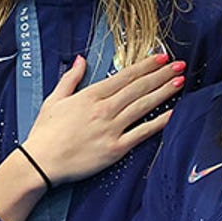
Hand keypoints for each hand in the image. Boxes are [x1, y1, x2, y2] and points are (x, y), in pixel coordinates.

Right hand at [21, 52, 186, 184]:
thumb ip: (70, 78)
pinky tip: (172, 112)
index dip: (145, 66)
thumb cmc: (45, 133)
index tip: (161, 58)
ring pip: (143, 106)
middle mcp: (104, 109)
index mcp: (90, 96)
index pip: (124, 76)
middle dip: (161, 74)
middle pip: (139, 88)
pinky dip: (159, 122)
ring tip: (180, 81)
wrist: (41, 162)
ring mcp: (111, 129)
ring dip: (164, 92)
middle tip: (179, 64)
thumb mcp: (55, 100)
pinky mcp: (115, 149)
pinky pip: (142, 133)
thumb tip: (80, 59)